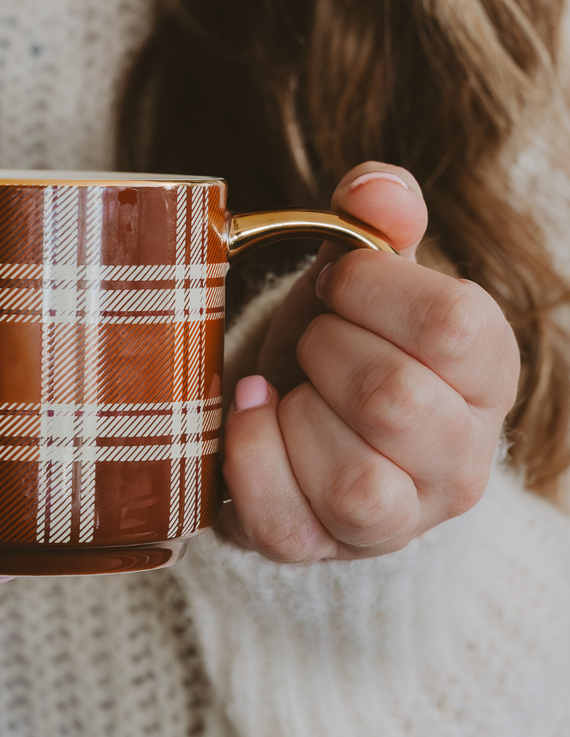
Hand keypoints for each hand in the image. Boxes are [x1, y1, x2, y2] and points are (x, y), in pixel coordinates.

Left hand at [222, 162, 518, 561]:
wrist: (294, 420)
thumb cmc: (336, 343)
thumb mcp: (358, 279)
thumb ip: (376, 223)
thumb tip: (374, 187)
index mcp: (487, 376)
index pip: (455, 327)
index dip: (372, 290)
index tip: (334, 285)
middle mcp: (460, 460)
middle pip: (395, 402)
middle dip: (325, 352)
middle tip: (311, 343)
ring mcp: (398, 518)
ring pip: (352, 481)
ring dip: (294, 415)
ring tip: (288, 391)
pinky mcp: (325, 549)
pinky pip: (286, 521)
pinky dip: (249, 457)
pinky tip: (250, 417)